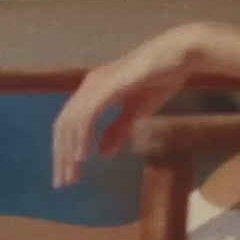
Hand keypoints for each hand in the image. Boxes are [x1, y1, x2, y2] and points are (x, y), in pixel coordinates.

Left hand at [52, 25, 205, 187]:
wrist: (178, 56)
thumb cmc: (160, 79)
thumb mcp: (136, 112)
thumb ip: (118, 131)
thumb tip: (102, 153)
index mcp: (93, 91)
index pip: (69, 124)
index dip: (65, 150)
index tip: (67, 175)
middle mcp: (88, 86)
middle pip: (64, 125)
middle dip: (61, 156)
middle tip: (62, 183)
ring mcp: (96, 84)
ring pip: (72, 122)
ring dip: (69, 151)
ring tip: (71, 175)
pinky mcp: (108, 85)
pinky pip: (88, 115)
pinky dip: (82, 136)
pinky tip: (83, 157)